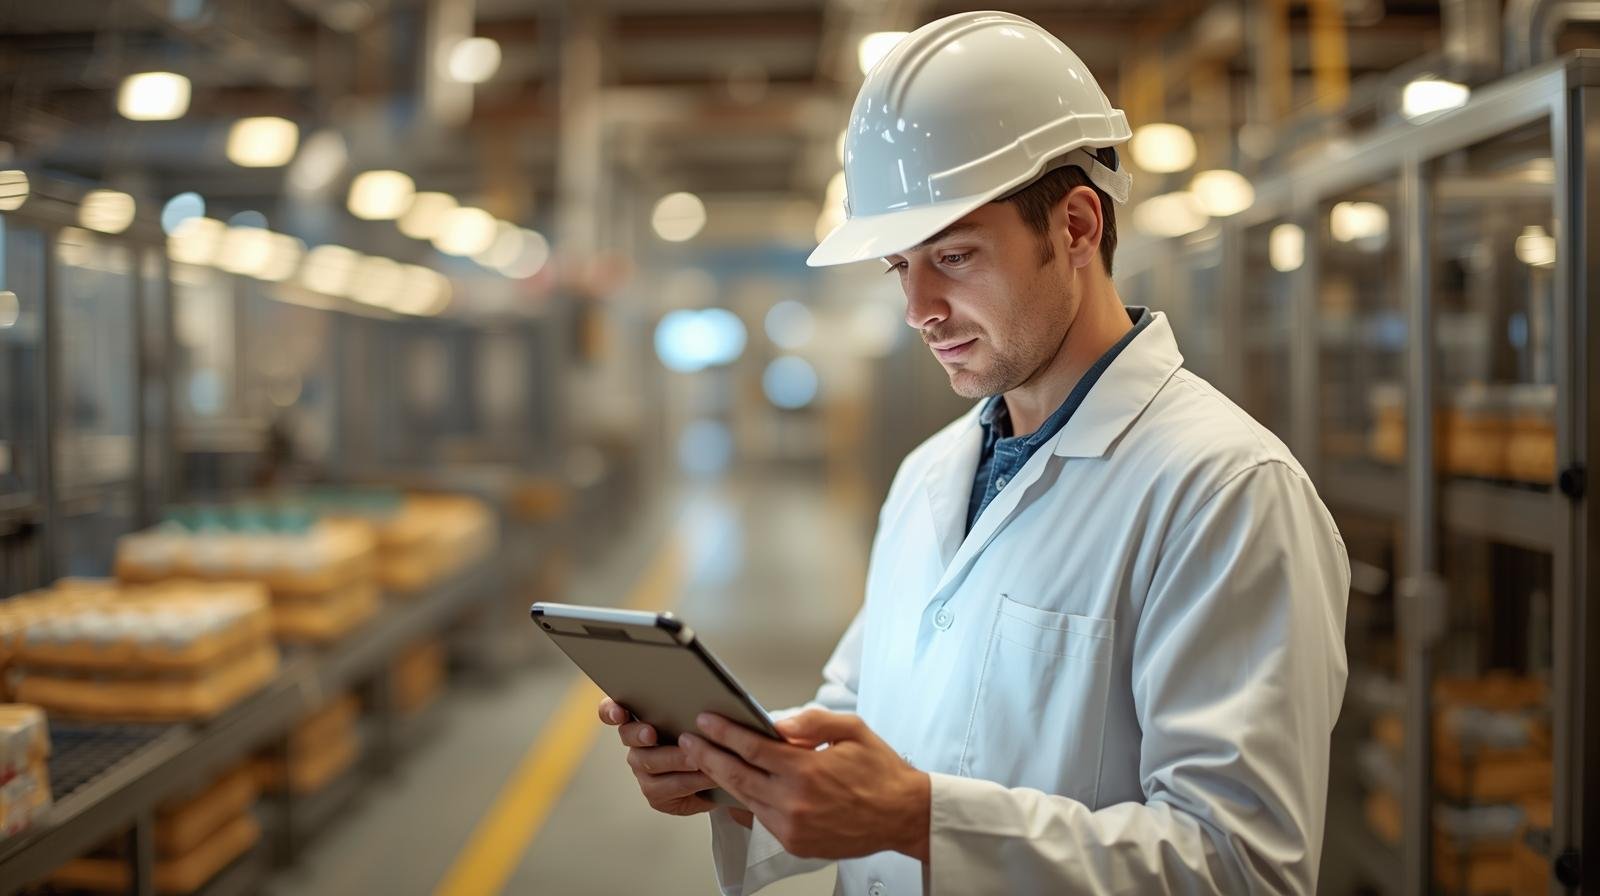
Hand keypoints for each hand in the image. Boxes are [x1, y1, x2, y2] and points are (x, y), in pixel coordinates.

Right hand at [598, 698, 753, 823]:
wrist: (722, 774)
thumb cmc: (708, 737)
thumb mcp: (699, 718)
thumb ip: (689, 706)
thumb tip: (700, 689)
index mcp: (641, 717)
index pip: (611, 710)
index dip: (610, 710)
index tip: (618, 712)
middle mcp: (637, 744)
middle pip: (628, 735)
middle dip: (639, 734)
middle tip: (651, 734)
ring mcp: (643, 770)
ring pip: (650, 763)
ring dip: (674, 759)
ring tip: (696, 759)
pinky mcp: (655, 794)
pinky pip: (668, 787)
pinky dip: (690, 780)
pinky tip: (707, 776)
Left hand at [678, 709, 930, 861]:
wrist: (904, 816)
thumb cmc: (881, 771)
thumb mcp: (852, 730)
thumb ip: (811, 721)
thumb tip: (776, 722)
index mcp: (807, 770)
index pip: (751, 746)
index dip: (723, 731)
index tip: (706, 719)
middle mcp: (794, 802)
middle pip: (736, 774)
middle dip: (707, 754)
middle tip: (689, 740)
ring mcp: (792, 827)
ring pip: (744, 798)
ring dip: (721, 777)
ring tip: (705, 759)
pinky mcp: (795, 843)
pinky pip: (760, 818)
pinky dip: (744, 800)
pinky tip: (735, 785)